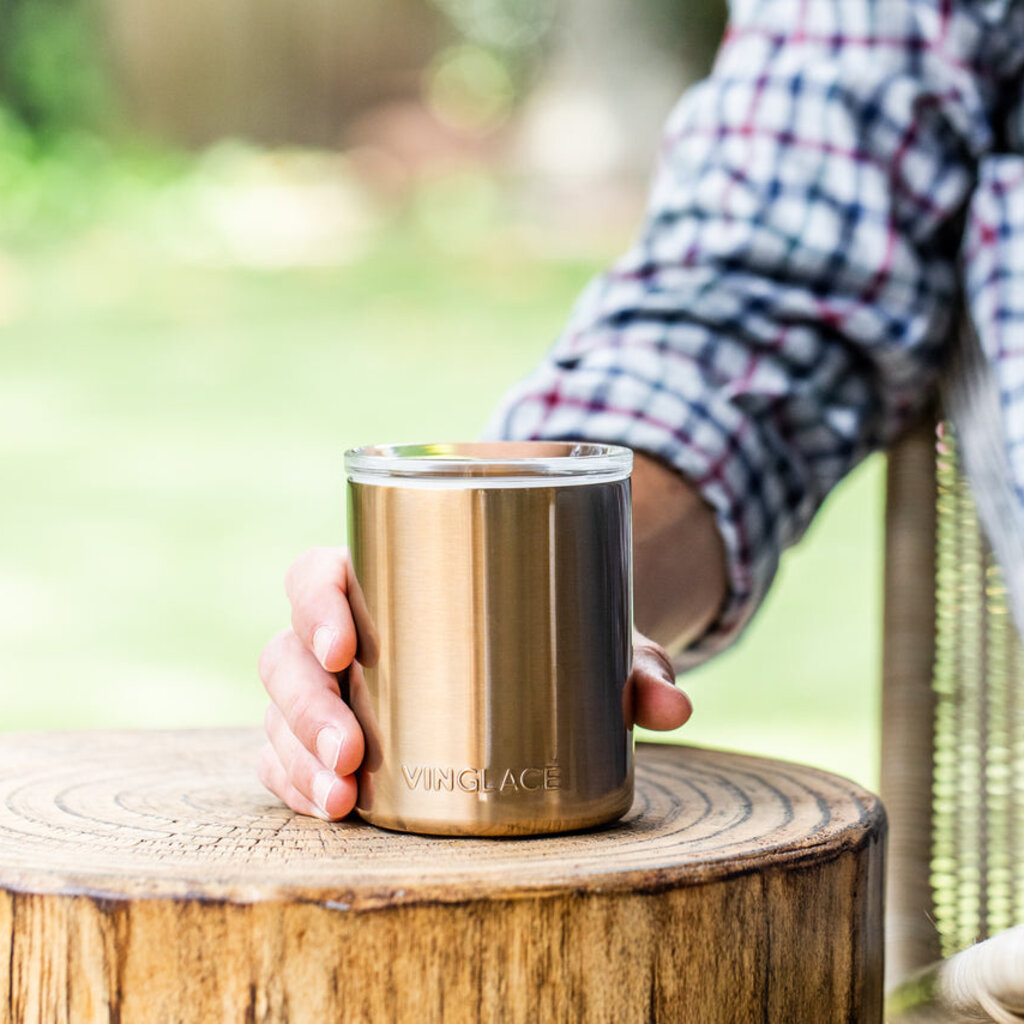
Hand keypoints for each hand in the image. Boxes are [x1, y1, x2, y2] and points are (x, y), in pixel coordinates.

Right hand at [258, 547, 691, 820]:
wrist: (532, 663)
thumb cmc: (547, 633)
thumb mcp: (587, 637)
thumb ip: (630, 662)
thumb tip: (674, 706)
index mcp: (387, 581)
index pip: (317, 574)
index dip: (315, 602)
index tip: (344, 643)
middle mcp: (345, 635)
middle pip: (288, 654)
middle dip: (307, 705)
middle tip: (352, 750)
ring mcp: (332, 691)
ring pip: (279, 712)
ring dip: (295, 755)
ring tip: (341, 799)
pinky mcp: (331, 742)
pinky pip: (284, 760)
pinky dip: (293, 785)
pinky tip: (325, 810)